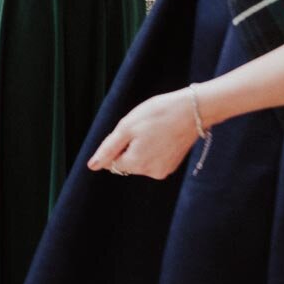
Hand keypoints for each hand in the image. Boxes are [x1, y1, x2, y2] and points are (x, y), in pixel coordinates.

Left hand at [88, 87, 202, 179]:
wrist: (191, 111)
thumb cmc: (156, 115)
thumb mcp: (126, 128)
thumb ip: (108, 149)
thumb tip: (92, 166)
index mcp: (137, 164)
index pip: (113, 163)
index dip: (116, 145)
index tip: (129, 132)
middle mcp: (152, 173)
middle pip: (126, 163)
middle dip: (128, 147)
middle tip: (141, 129)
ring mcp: (165, 170)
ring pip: (140, 161)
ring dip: (140, 147)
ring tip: (153, 131)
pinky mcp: (173, 164)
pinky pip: (153, 159)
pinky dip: (152, 148)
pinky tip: (160, 134)